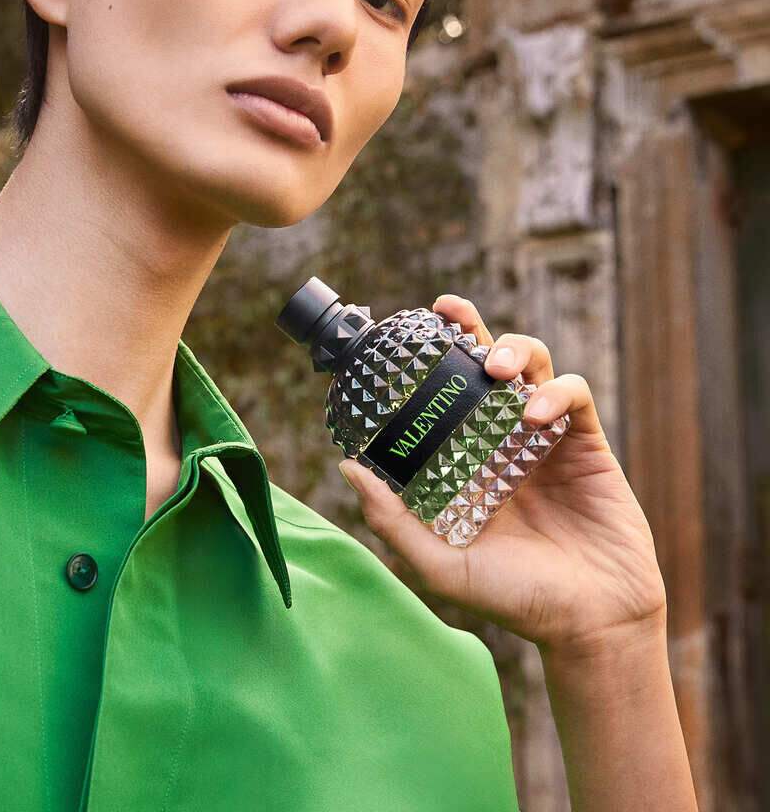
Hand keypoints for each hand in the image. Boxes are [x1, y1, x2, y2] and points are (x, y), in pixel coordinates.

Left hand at [338, 294, 666, 651]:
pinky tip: (537, 413)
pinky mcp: (585, 443)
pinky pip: (573, 394)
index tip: (398, 334)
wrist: (591, 625)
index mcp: (463, 459)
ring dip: (512, 350)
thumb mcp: (440, 565)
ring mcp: (543, 438)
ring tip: (495, 367)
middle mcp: (500, 439)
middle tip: (446, 310)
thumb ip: (392, 521)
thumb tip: (345, 465)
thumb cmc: (515, 599)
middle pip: (483, 363)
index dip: (424, 361)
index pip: (440, 394)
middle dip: (467, 327)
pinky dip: (555, 391)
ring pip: (531, 363)